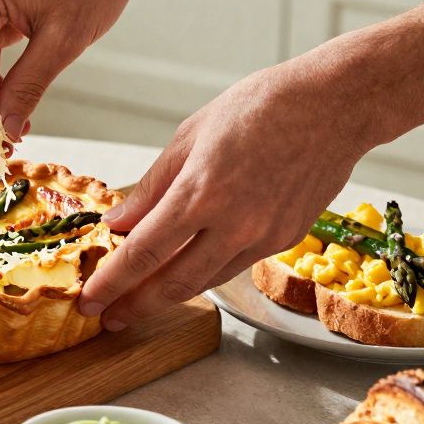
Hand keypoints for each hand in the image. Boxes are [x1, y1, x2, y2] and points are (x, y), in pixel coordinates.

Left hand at [78, 58, 374, 329]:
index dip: (112, 282)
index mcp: (201, 193)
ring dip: (167, 298)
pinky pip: (234, 266)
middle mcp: (233, 224)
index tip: (89, 299)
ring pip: (204, 282)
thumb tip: (118, 222)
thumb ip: (151, 186)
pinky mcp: (285, 240)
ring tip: (137, 303)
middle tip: (106, 317)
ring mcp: (263, 237)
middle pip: (172, 283)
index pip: (143, 252)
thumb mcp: (190, 135)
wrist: (334, 106)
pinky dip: (203, 273)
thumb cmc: (261, 107)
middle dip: (134, 306)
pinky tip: (183, 272)